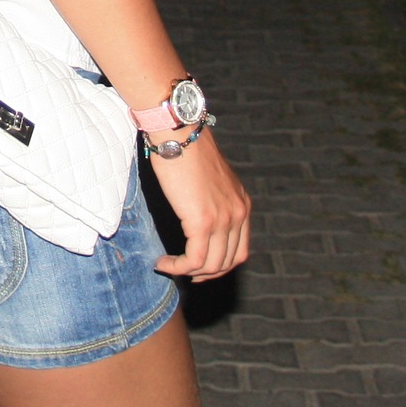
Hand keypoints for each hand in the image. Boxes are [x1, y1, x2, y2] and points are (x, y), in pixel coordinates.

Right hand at [149, 133, 250, 281]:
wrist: (179, 133)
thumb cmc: (186, 148)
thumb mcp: (209, 179)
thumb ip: (212, 200)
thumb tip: (196, 215)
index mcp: (242, 205)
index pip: (240, 250)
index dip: (220, 265)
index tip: (200, 267)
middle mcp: (239, 214)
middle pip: (228, 262)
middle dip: (205, 273)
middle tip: (183, 272)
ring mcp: (223, 220)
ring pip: (211, 265)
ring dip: (188, 272)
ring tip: (168, 266)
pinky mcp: (203, 222)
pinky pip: (194, 259)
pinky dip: (178, 267)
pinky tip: (163, 263)